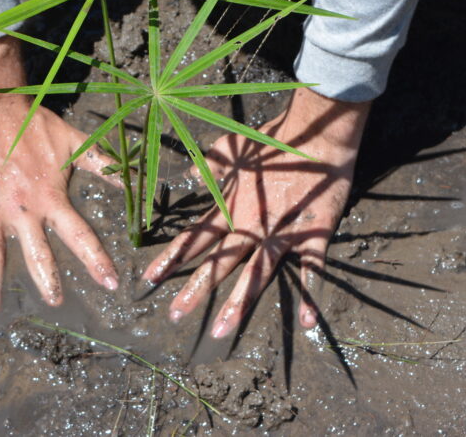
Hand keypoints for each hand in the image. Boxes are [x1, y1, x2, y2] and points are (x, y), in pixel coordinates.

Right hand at [0, 37, 119, 321]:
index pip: (79, 235)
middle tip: (56, 303)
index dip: (96, 260)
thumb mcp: (75, 142)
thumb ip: (105, 164)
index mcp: (50, 198)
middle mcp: (22, 211)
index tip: (110, 283)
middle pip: (36, 254)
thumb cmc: (35, 125)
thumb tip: (135, 177)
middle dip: (48, 280)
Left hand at [142, 88, 370, 336]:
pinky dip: (310, 295)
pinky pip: (312, 270)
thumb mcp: (232, 147)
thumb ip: (209, 165)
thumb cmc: (272, 140)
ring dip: (239, 303)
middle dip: (195, 289)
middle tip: (174, 315)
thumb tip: (189, 173)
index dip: (171, 257)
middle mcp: (250, 225)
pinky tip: (307, 322)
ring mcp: (281, 233)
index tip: (149, 278)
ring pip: (256, 274)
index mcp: (230, 206)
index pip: (195, 236)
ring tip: (222, 330)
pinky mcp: (312, 235)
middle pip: (218, 262)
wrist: (316, 135)